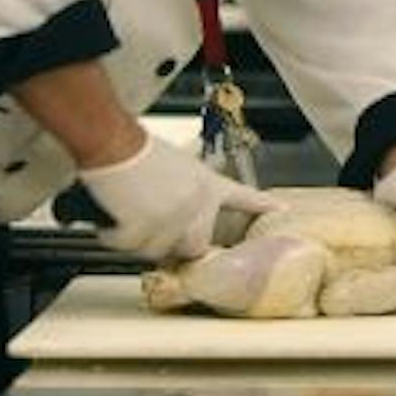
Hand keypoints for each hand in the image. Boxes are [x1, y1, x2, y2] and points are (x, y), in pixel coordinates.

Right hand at [79, 132, 282, 260]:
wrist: (115, 144)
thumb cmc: (138, 149)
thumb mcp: (179, 165)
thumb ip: (187, 191)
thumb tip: (178, 210)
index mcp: (208, 185)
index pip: (243, 198)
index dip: (262, 207)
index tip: (281, 210)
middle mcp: (197, 204)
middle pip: (195, 246)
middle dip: (173, 243)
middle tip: (153, 229)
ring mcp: (174, 219)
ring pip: (159, 251)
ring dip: (140, 240)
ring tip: (129, 216)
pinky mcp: (147, 228)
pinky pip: (130, 248)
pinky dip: (117, 237)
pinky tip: (115, 219)